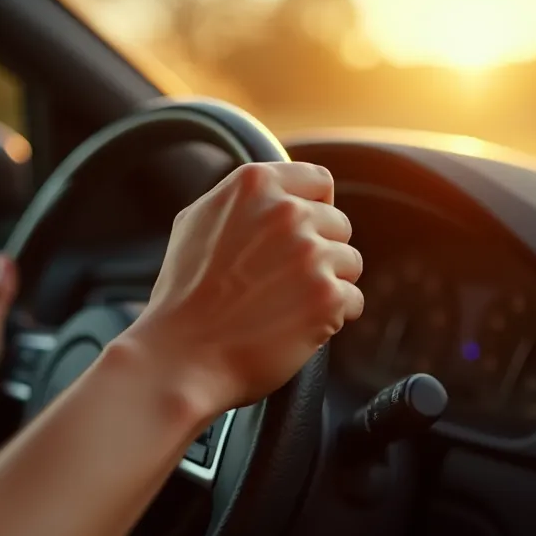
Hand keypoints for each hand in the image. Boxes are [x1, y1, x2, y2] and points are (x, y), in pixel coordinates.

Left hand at [0, 253, 18, 411]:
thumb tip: (4, 259)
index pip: (2, 301)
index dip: (19, 315)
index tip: (25, 329)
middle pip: (5, 326)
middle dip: (16, 340)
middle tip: (15, 356)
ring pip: (3, 351)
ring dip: (11, 363)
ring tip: (10, 376)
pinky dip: (6, 381)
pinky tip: (7, 390)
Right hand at [120, 162, 362, 412]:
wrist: (181, 355)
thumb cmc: (184, 296)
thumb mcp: (197, 221)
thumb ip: (242, 199)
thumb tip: (278, 193)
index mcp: (255, 185)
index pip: (319, 180)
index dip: (314, 208)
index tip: (303, 232)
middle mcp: (287, 212)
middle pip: (339, 223)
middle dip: (319, 250)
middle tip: (283, 281)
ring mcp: (310, 254)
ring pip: (349, 262)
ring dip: (328, 283)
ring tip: (287, 304)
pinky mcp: (327, 297)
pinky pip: (353, 300)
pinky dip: (332, 316)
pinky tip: (296, 325)